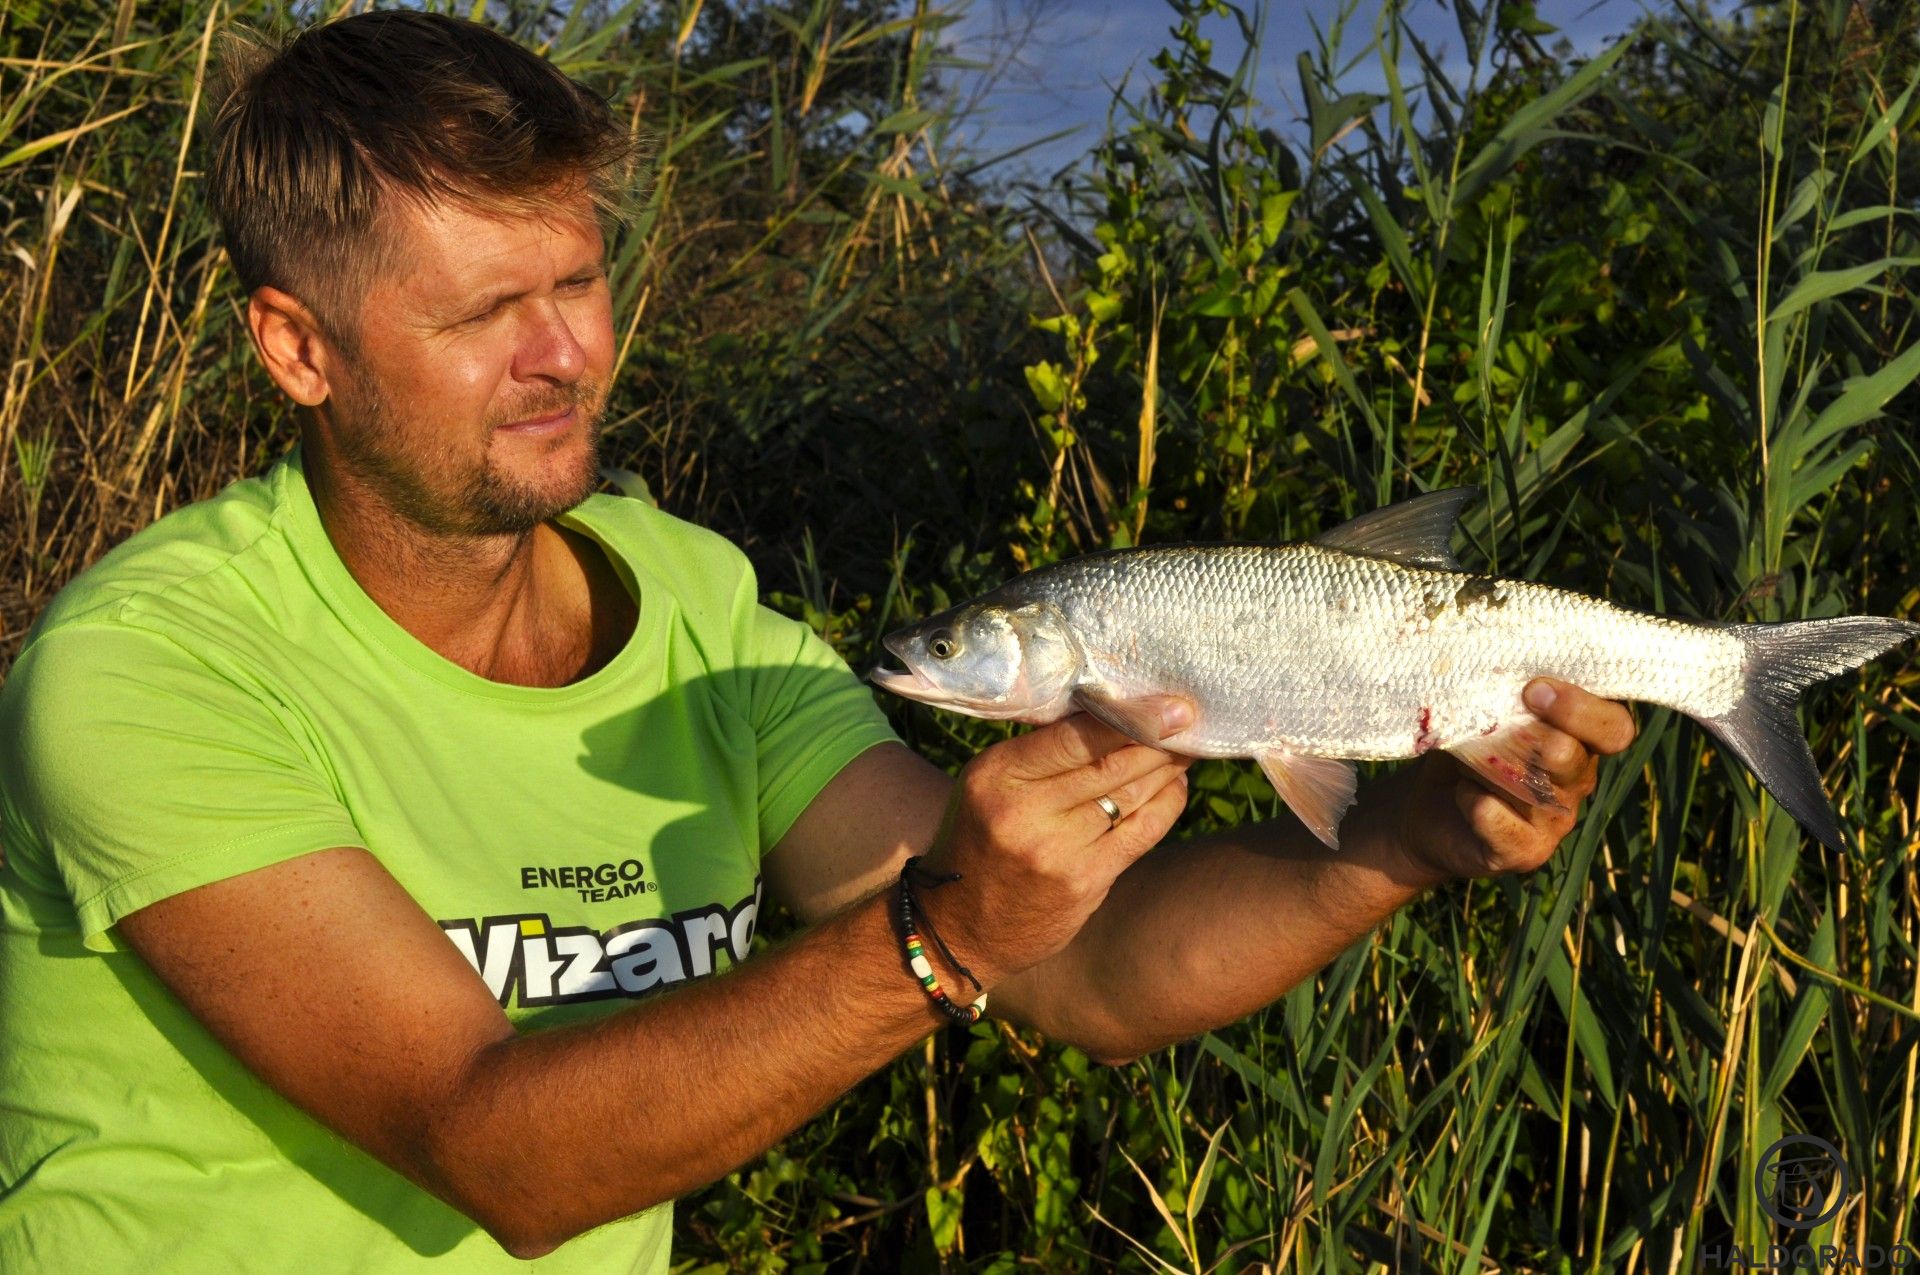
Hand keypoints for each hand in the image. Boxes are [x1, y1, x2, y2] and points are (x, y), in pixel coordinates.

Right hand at [918, 697, 1194, 986]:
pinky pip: (1140, 833)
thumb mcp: (989, 788)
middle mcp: (1023, 811)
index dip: (1128, 717)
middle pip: (1109, 763)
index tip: (1168, 704)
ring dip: (1166, 769)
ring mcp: (1056, 850)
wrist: (961, 929)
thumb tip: (1112, 714)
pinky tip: (1175, 787)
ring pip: (1130, 796)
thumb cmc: (980, 843)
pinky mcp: (1084, 882)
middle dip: (1157, 739)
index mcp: (997, 775)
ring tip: (1184, 749)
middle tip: (1187, 719)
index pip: (1074, 735)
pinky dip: (1166, 806)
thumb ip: (1040, 755)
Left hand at [1393, 679, 1636, 886]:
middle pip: (1576, 757)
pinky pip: (1504, 824)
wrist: (1427, 813)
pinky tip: (1464, 794)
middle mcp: (1575, 782)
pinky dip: (1478, 804)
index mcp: (1578, 742)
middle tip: (1501, 717)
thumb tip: (1494, 666)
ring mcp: (1554, 821)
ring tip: (1470, 758)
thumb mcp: (1482, 715)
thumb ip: (1501, 695)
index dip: (1581, 708)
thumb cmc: (1463, 751)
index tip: (1533, 688)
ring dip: (1500, 768)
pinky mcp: (1524, 852)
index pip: (1613, 728)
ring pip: (1542, 791)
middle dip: (1537, 733)